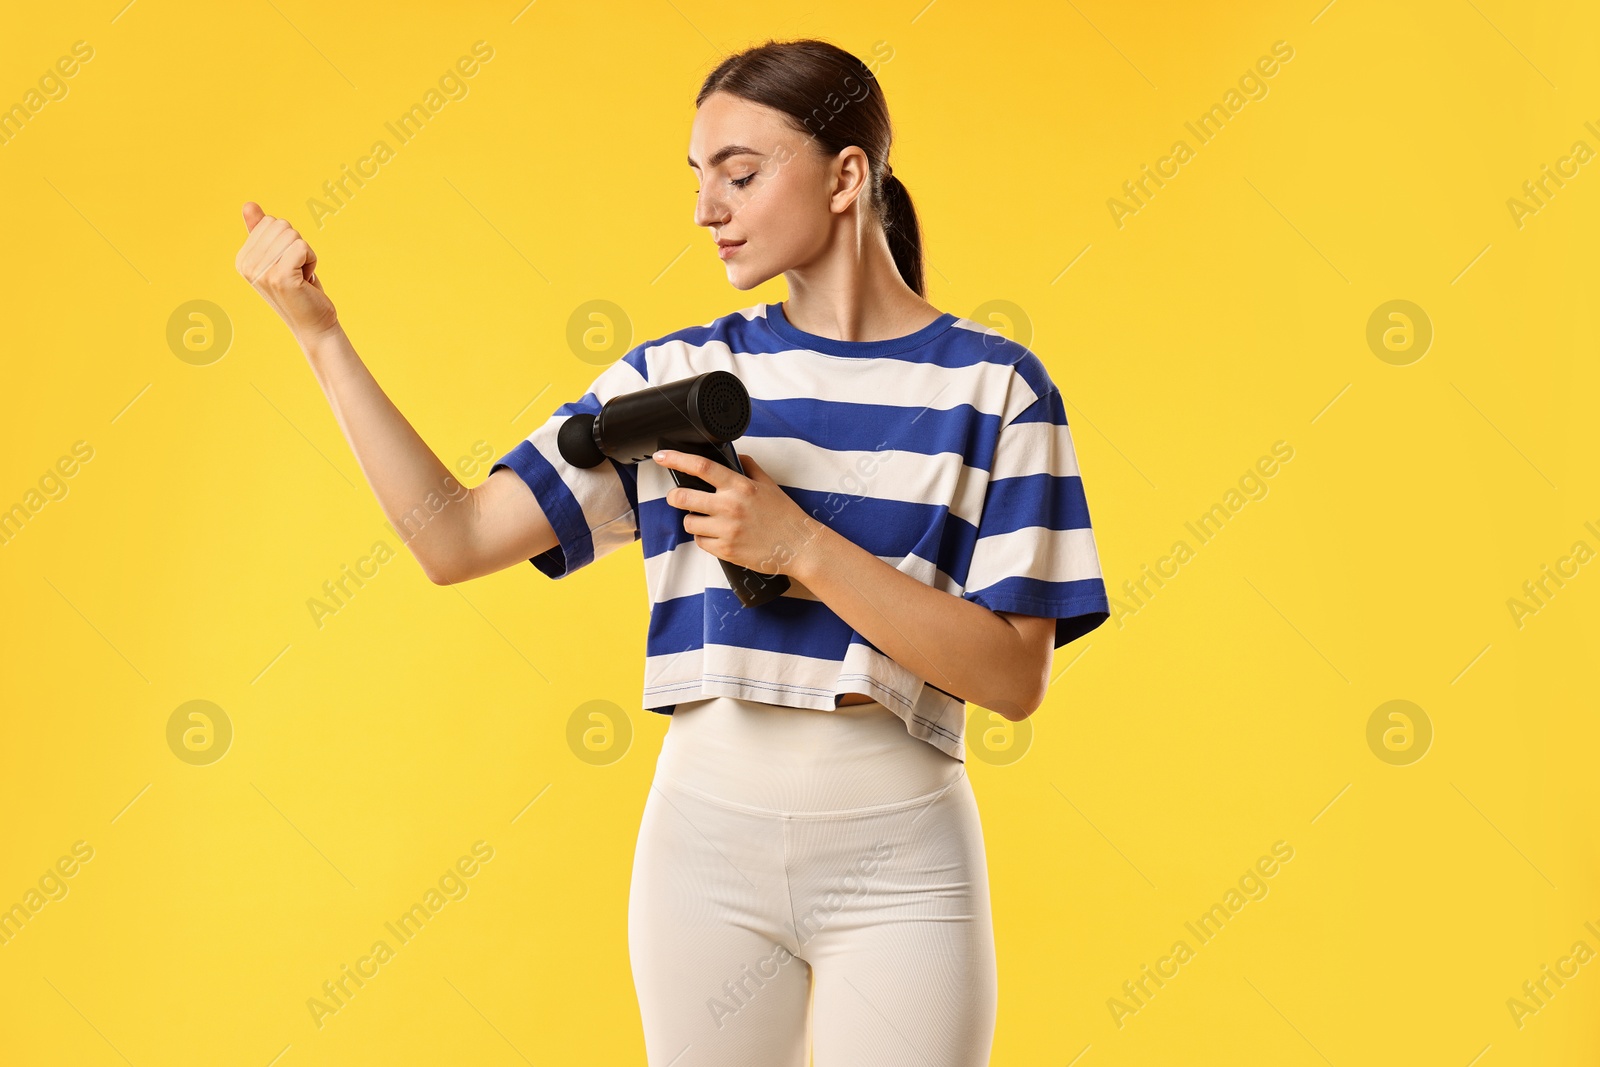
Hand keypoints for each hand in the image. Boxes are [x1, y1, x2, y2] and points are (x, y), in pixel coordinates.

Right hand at [234, 202, 338, 343]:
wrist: (313, 323)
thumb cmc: (299, 288)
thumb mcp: (279, 257)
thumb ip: (261, 232)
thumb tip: (248, 205)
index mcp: (243, 258)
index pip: (270, 222)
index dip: (288, 240)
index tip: (288, 264)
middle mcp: (247, 265)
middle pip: (281, 226)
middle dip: (298, 245)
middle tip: (296, 271)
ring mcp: (262, 272)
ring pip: (293, 235)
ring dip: (305, 254)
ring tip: (301, 276)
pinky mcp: (280, 277)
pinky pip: (302, 246)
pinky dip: (311, 259)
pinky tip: (307, 279)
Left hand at [651, 450, 825, 577]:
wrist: (799, 546)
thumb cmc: (785, 516)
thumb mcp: (769, 485)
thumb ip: (749, 468)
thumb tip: (735, 458)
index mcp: (740, 486)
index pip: (701, 467)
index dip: (677, 460)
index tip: (661, 457)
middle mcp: (730, 506)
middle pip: (683, 497)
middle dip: (675, 497)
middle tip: (678, 497)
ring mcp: (726, 530)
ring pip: (688, 522)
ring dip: (693, 520)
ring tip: (708, 521)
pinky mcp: (725, 550)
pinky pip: (700, 542)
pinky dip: (704, 538)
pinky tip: (718, 536)